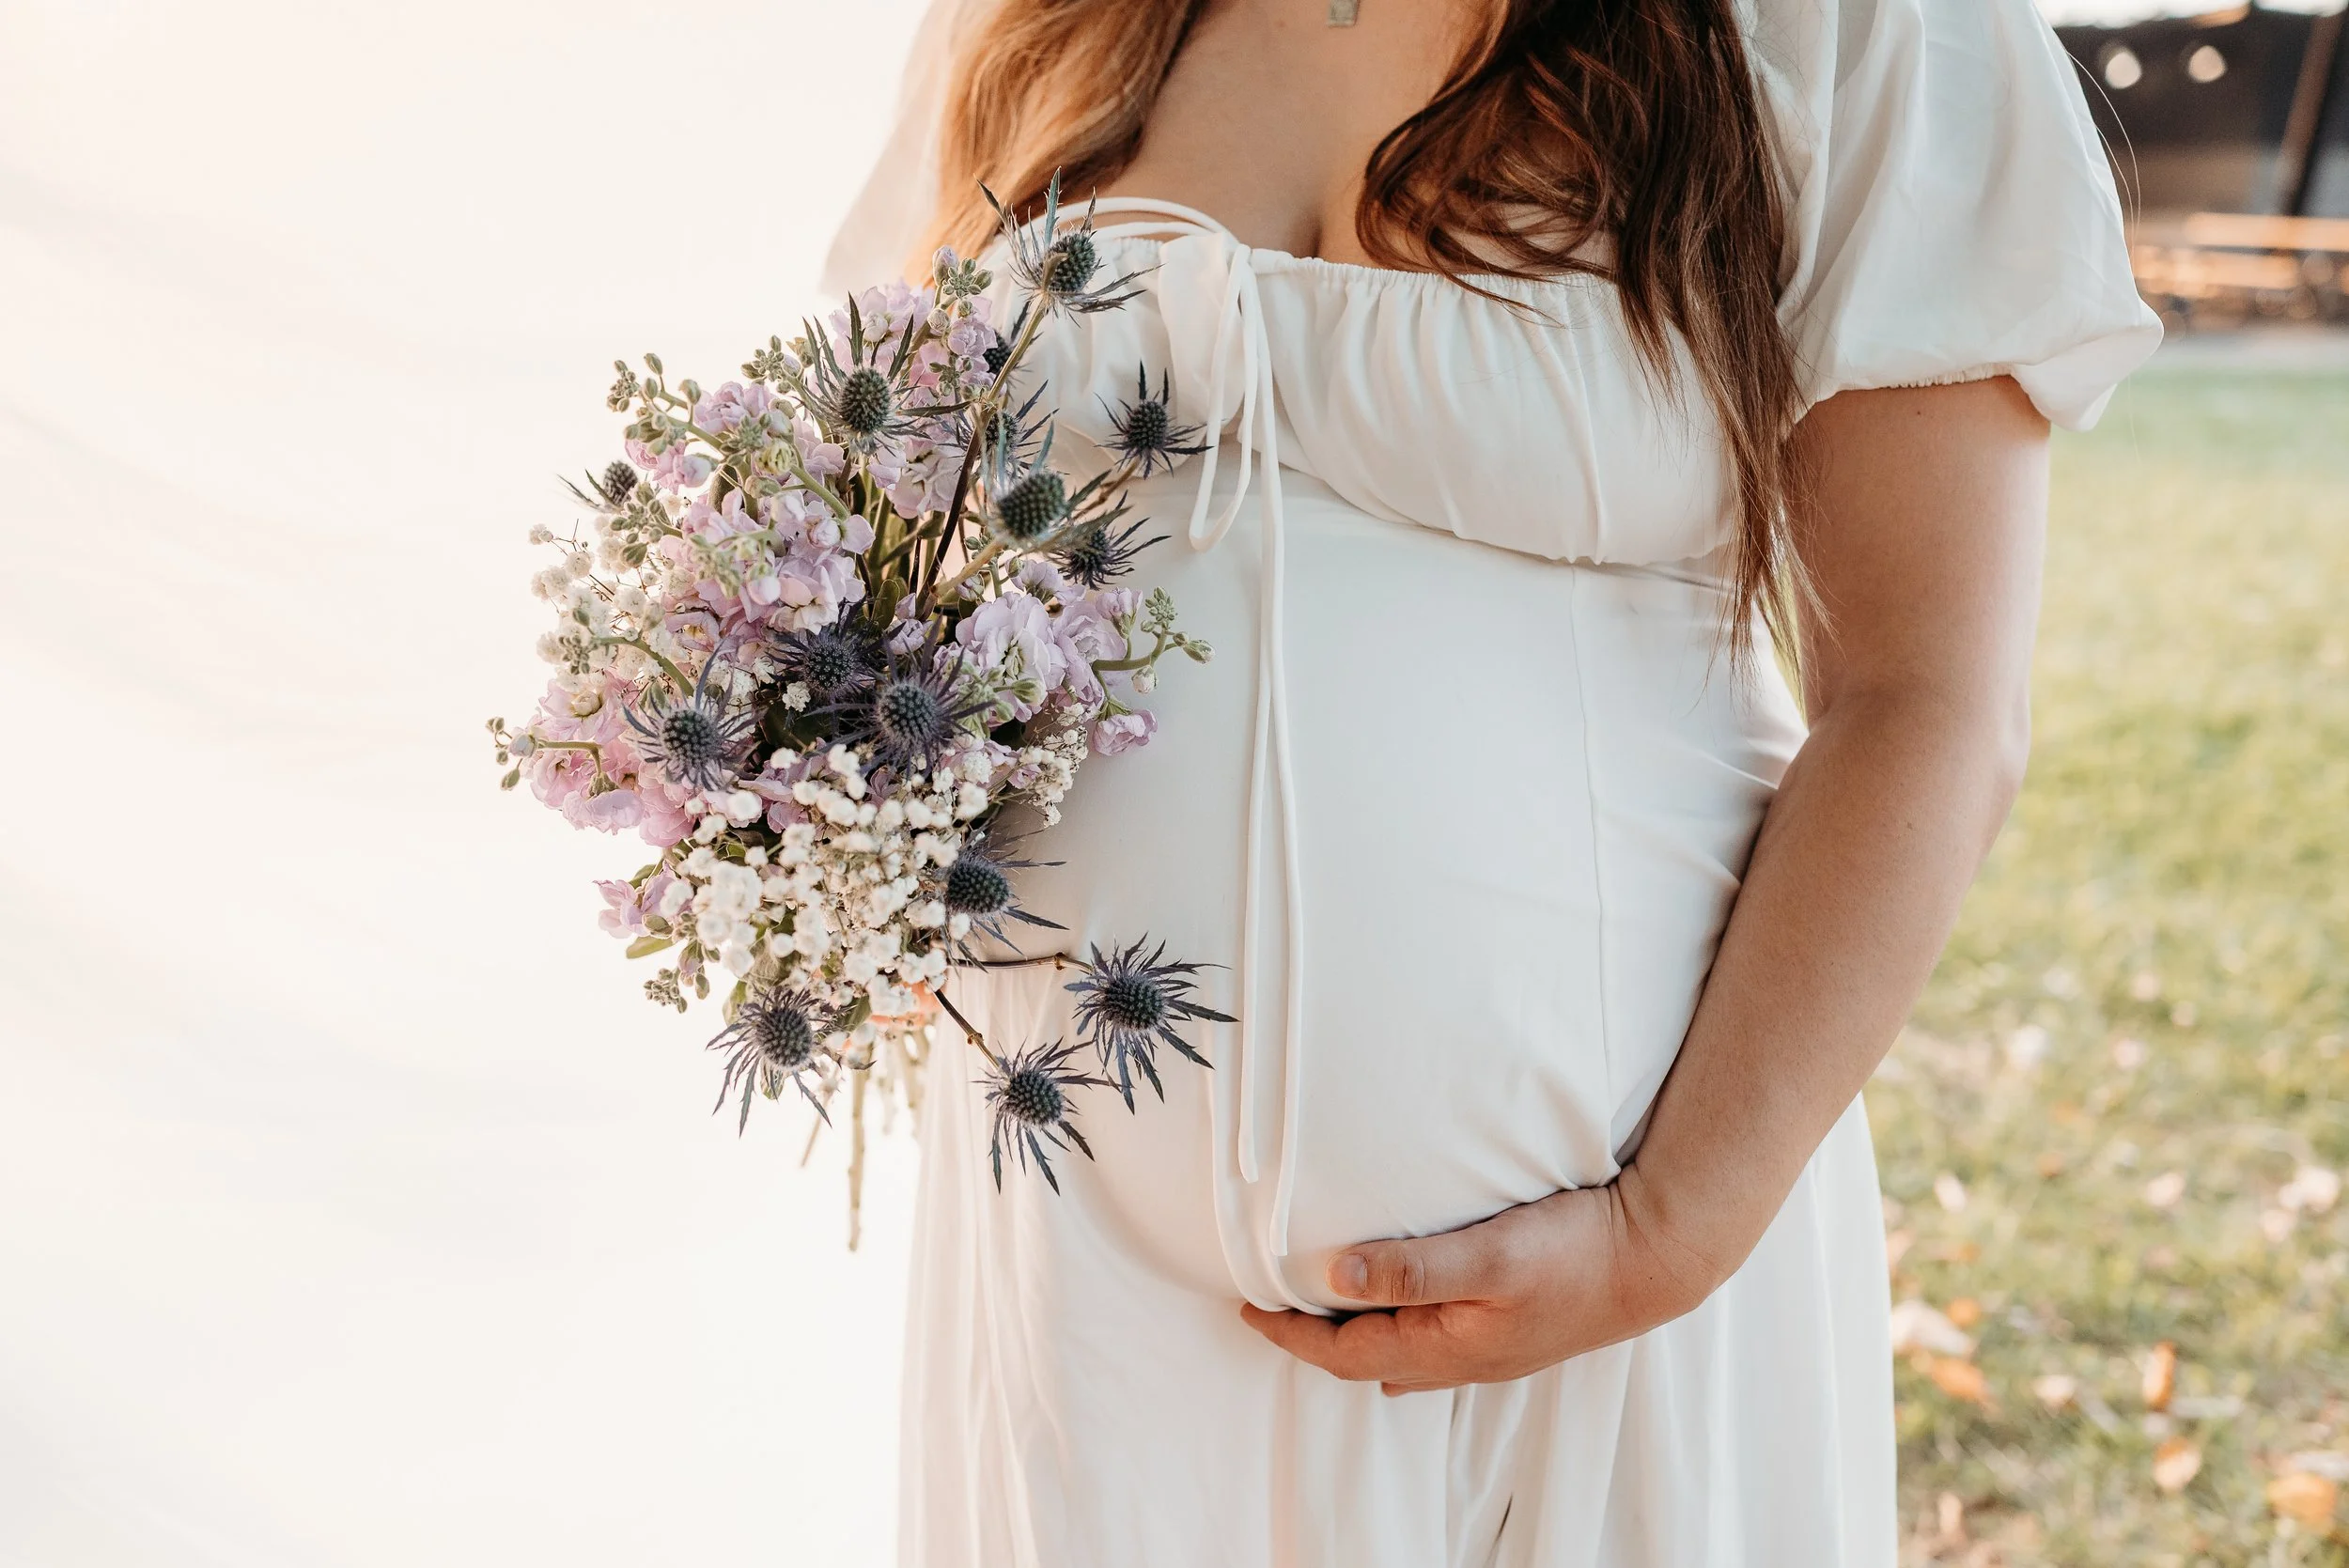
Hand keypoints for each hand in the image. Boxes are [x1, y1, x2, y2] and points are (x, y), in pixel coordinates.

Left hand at [1238, 1166, 1730, 1394]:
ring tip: (1324, 1310)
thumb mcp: (1487, 1256)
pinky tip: (1404, 1311)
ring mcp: (1492, 1348)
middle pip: (1368, 1360)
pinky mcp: (1513, 1327)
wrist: (1657, 1257)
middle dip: (1316, 1341)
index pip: (1346, 1353)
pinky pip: (1436, 1341)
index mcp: (1446, 1347)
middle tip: (1272, 1309)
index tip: (1247, 1309)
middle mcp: (1464, 1359)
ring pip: (1403, 1355)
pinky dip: (1400, 1329)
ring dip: (1357, 1337)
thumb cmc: (1575, 1254)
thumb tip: (1334, 1277)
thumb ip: (1411, 1269)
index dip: (1291, 1335)